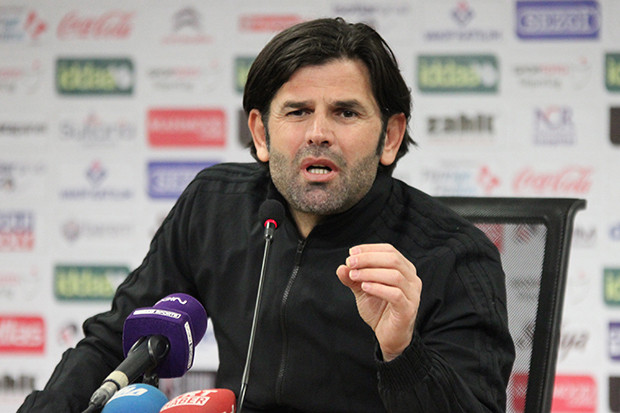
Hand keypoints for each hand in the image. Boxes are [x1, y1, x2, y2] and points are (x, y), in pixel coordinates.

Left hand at [336, 243, 420, 361]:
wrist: (388, 336)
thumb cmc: (379, 310)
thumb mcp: (362, 290)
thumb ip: (353, 278)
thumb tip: (342, 267)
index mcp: (404, 269)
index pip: (389, 250)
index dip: (369, 249)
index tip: (351, 252)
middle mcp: (412, 279)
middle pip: (392, 259)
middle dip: (368, 258)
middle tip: (350, 263)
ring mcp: (413, 294)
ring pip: (395, 275)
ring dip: (371, 273)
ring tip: (354, 276)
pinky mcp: (408, 309)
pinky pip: (395, 294)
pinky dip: (378, 288)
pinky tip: (364, 287)